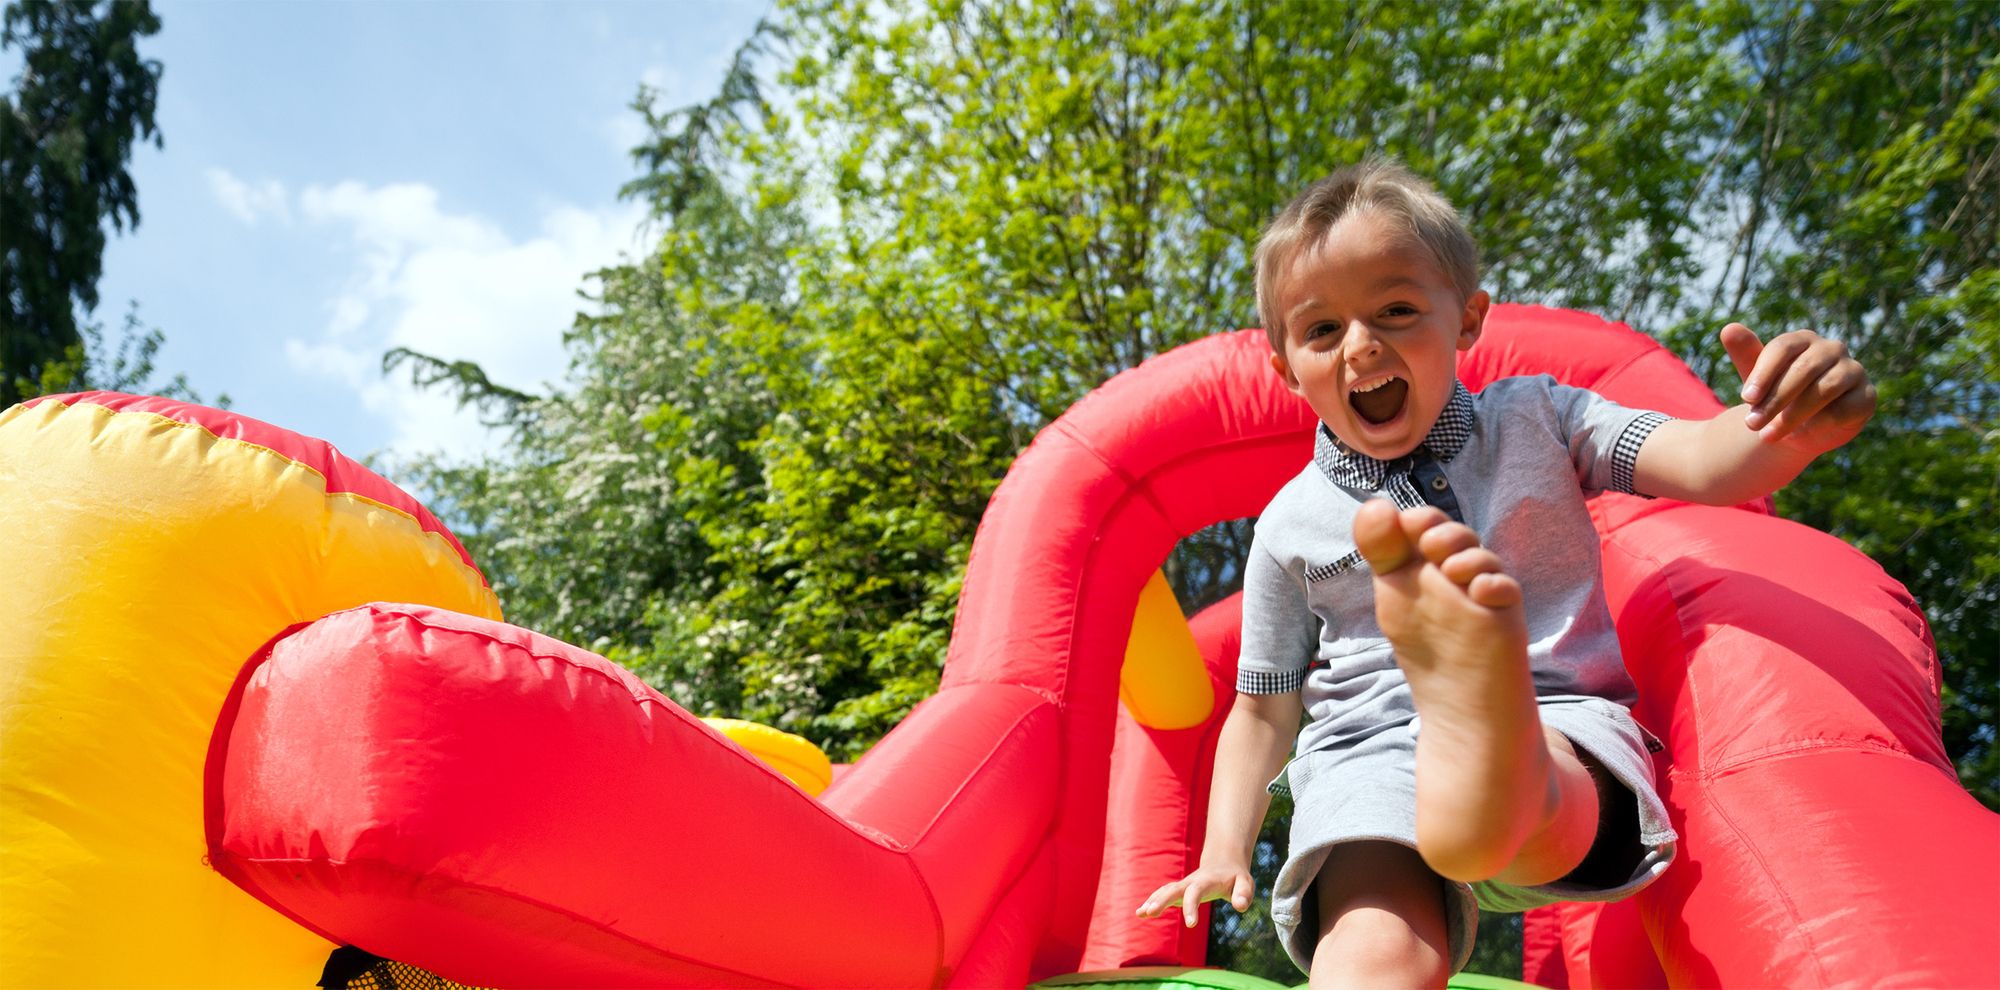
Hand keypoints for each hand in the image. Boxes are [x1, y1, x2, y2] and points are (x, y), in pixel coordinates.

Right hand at [1135, 865, 1254, 928]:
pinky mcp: (1180, 891)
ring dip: (1153, 901)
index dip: (1191, 907)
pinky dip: (1152, 902)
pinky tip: (1140, 913)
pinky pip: (1163, 895)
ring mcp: (1184, 886)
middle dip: (1161, 900)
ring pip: (1166, 891)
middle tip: (1150, 912)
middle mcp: (1191, 882)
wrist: (1224, 862)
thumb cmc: (1236, 877)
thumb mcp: (1246, 883)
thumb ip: (1244, 894)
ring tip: (1140, 913)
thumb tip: (1240, 907)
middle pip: (1174, 889)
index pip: (1196, 893)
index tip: (1190, 925)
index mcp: (1207, 881)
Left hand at [1720, 323, 1875, 451]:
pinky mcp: (1866, 396)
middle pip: (1803, 369)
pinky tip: (1800, 436)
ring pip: (1824, 389)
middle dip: (1775, 400)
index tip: (1746, 399)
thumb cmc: (1776, 395)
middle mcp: (1832, 349)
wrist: (1802, 428)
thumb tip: (1728, 329)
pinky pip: (1845, 408)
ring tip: (1768, 436)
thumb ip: (1745, 354)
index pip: (1783, 348)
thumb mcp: (1757, 378)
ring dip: (1793, 415)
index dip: (1764, 373)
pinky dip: (1820, 424)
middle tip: (1752, 424)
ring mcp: (1853, 371)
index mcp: (1803, 339)